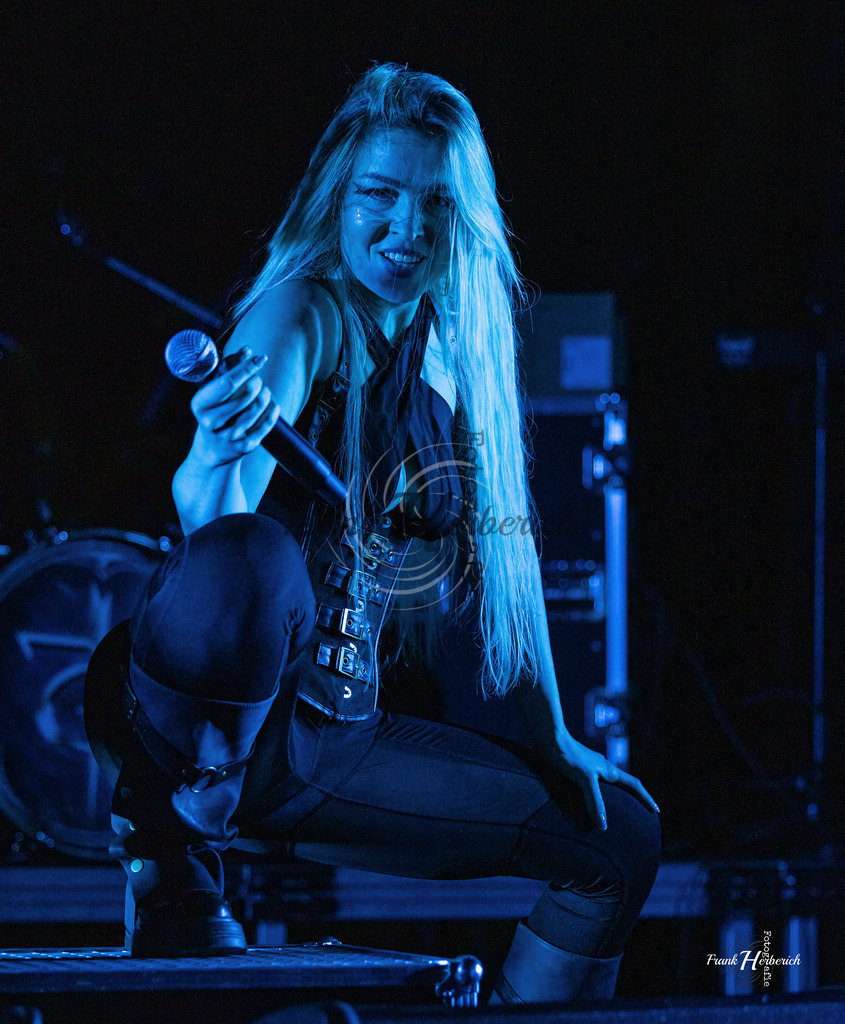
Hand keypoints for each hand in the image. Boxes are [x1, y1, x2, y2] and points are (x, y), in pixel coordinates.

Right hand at [190, 346, 280, 465]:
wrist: (212, 449)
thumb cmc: (213, 410)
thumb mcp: (213, 389)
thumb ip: (229, 367)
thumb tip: (248, 350)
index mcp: (200, 405)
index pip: (228, 383)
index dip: (247, 369)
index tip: (260, 359)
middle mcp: (211, 422)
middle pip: (245, 396)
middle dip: (257, 383)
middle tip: (258, 380)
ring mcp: (227, 436)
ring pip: (256, 410)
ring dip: (266, 396)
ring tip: (266, 391)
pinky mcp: (243, 447)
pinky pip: (264, 426)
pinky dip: (272, 413)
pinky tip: (273, 404)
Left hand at [539, 731, 659, 830]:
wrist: (549, 738)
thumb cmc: (568, 755)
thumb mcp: (584, 779)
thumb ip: (595, 801)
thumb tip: (604, 825)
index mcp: (609, 770)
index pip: (634, 785)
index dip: (646, 798)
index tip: (656, 811)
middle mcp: (602, 768)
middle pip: (624, 784)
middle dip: (635, 798)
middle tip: (642, 813)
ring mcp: (590, 768)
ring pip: (608, 785)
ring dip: (616, 797)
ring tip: (617, 812)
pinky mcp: (577, 768)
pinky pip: (593, 785)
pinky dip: (596, 796)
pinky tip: (588, 803)